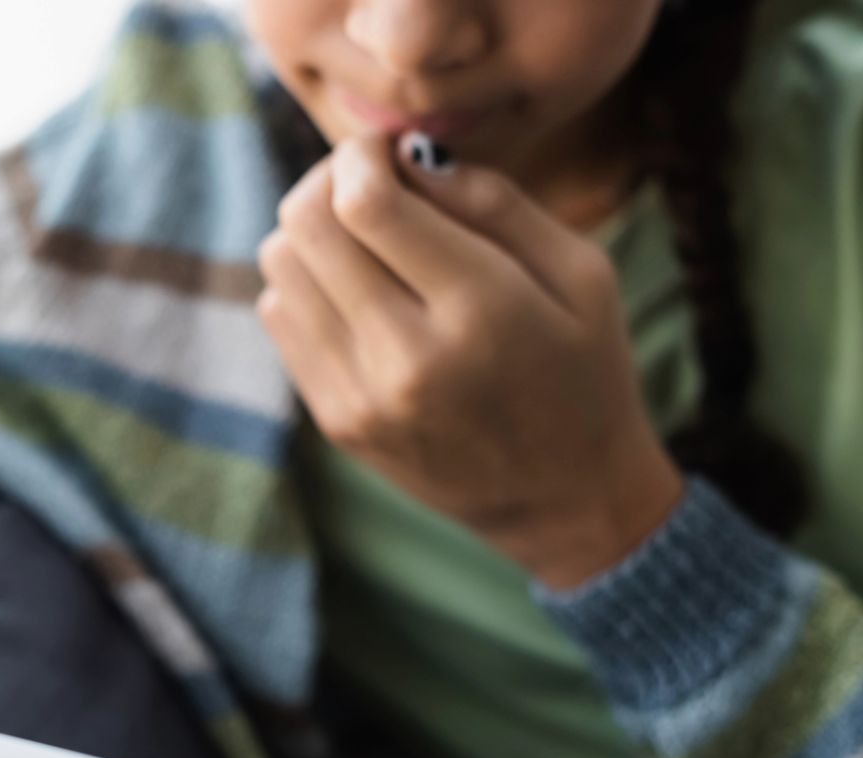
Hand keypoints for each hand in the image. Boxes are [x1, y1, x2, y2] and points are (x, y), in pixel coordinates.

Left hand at [256, 131, 683, 588]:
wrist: (564, 499)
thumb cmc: (583, 371)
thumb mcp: (582, 275)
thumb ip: (496, 202)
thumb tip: (408, 156)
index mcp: (480, 311)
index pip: (366, 202)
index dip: (360, 155)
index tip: (388, 152)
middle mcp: (408, 357)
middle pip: (307, 225)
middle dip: (329, 180)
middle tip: (369, 182)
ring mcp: (361, 396)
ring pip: (280, 265)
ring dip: (313, 232)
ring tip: (366, 238)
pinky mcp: (335, 421)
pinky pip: (279, 315)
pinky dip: (307, 283)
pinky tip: (358, 292)